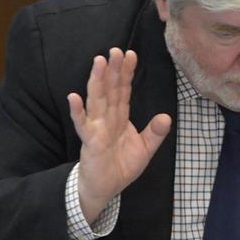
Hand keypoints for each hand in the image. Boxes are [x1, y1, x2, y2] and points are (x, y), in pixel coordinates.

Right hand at [67, 48, 171, 222]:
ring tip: (99, 62)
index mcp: (120, 117)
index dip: (127, 73)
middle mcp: (107, 119)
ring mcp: (96, 128)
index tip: (131, 54)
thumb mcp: (144, 150)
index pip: (124, 91)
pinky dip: (78, 112)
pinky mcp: (90, 142)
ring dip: (97, 81)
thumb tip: (167, 116)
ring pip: (97, 101)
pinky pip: (83, 125)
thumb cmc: (121, 167)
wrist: (105, 189)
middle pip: (111, 90)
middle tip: (115, 49)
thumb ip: (155, 133)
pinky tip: (73, 97)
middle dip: (113, 70)